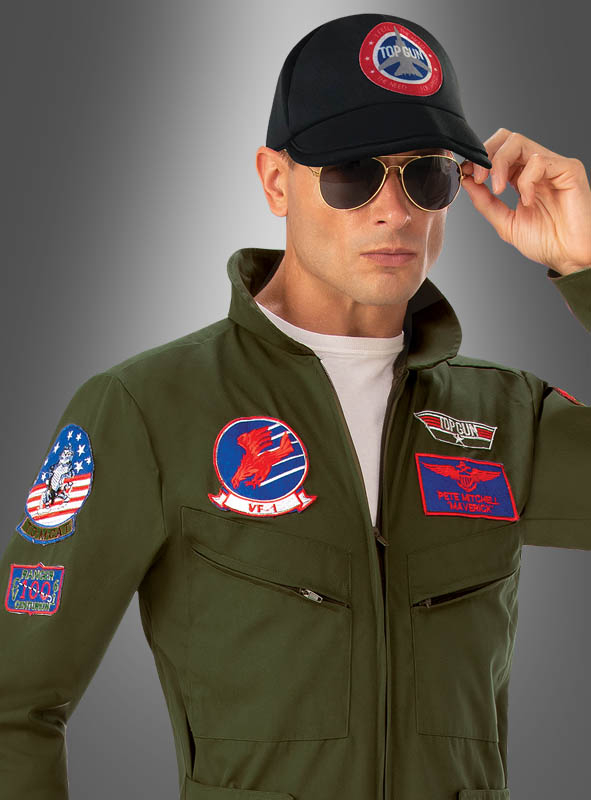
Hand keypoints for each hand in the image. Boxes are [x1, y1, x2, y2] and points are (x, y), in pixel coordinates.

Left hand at [460, 128, 590, 275]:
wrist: (568, 257)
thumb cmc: (546, 242)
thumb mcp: (506, 223)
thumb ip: (486, 202)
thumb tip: (466, 181)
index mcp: (522, 177)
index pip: (498, 151)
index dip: (479, 159)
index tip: (466, 174)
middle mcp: (536, 168)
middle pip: (506, 138)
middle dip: (486, 155)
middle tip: (479, 177)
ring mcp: (553, 166)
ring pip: (519, 142)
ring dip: (500, 164)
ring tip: (498, 190)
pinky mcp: (568, 169)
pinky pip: (538, 161)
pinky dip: (525, 180)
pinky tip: (528, 200)